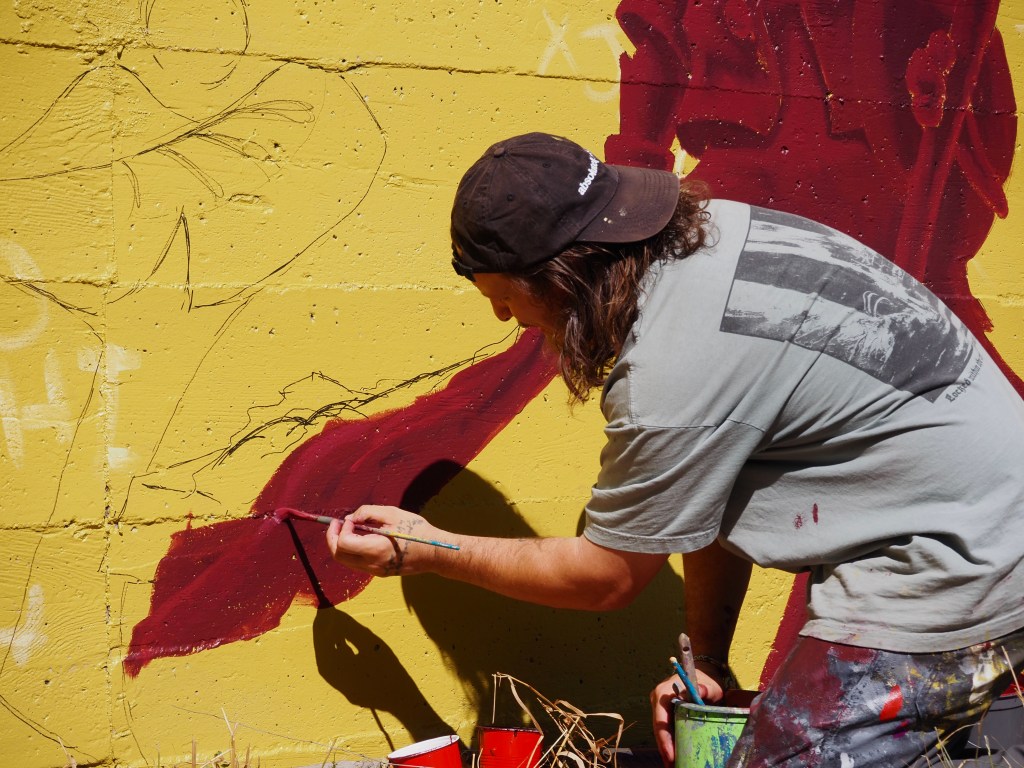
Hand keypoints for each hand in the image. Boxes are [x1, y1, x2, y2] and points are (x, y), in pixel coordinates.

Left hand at [325, 504, 450, 576]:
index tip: (350, 518)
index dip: (341, 529)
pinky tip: (360, 537)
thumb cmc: (416, 531)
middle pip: (339, 556)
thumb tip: (351, 518)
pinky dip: (352, 550)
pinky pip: (357, 563)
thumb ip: (368, 512)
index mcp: (374, 550)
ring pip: (346, 561)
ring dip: (341, 544)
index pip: (343, 543)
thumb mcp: (393, 514)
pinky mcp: (379, 572)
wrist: (435, 553)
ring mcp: (375, 571)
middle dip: (332, 538)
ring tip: (347, 528)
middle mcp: (371, 564)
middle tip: (336, 523)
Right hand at [650, 667, 725, 766]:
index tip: (671, 757)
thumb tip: (700, 691)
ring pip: (662, 732)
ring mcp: (661, 707)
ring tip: (675, 765)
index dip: (665, 740)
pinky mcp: (667, 713)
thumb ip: (705, 689)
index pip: (660, 720)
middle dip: (665, 749)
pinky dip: (672, 742)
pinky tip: (678, 756)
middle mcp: (658, 700)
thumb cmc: (707, 679)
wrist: (705, 673)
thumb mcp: (709, 685)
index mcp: (664, 692)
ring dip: (668, 748)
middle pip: (659, 729)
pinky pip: (667, 730)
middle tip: (672, 767)